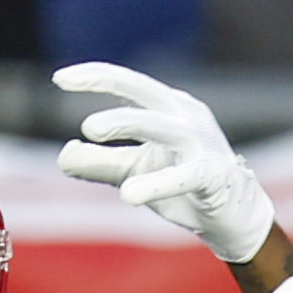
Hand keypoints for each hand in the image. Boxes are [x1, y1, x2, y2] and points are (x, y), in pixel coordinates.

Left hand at [54, 60, 274, 264]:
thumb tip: (63, 155)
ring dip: (126, 123)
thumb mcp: (134, 171)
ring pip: (162, 127)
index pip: (129, 83)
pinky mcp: (214, 175)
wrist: (232, 216)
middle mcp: (185, 117)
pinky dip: (157, 183)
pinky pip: (186, 175)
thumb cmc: (183, 185)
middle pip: (145, 93)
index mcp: (167, 108)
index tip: (59, 78)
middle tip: (81, 118)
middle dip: (110, 90)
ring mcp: (202, 144)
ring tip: (90, 130)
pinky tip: (128, 194)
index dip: (95, 76)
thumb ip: (101, 163)